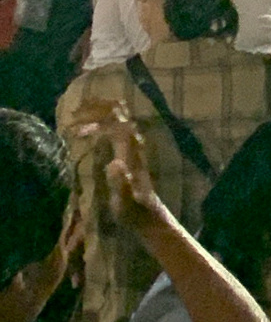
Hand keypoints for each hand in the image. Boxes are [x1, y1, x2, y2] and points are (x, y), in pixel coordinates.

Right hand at [73, 103, 167, 234]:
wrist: (147, 212)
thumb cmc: (133, 210)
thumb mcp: (125, 203)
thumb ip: (121, 184)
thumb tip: (114, 163)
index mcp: (131, 150)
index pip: (116, 124)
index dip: (95, 122)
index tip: (74, 132)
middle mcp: (133, 140)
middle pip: (117, 111)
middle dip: (94, 109)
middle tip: (71, 116)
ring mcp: (132, 141)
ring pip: (117, 112)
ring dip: (96, 110)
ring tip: (74, 116)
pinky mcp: (128, 146)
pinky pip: (115, 121)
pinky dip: (99, 117)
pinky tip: (84, 127)